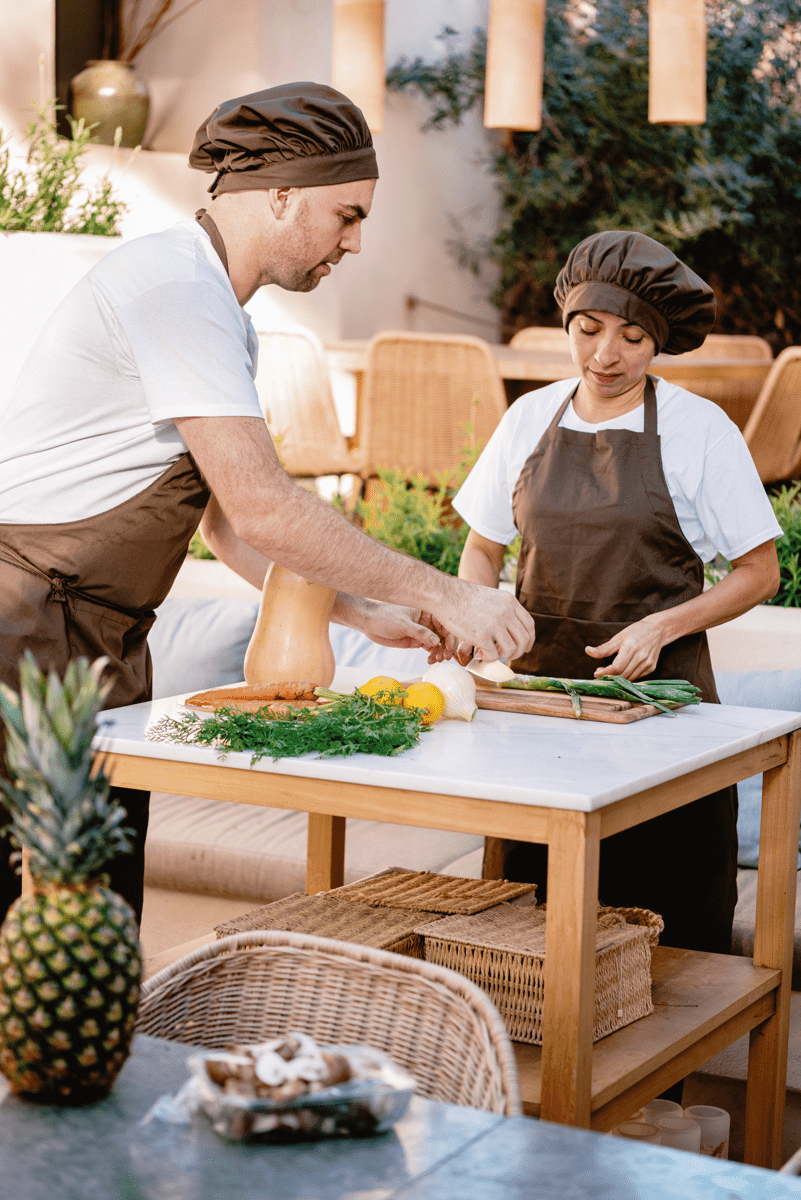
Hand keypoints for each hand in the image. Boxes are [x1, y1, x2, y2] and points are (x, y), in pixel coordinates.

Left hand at [333, 595, 456, 662]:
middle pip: (445, 634)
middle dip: (446, 646)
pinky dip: (433, 654)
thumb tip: (437, 641)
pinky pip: (431, 648)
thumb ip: (420, 632)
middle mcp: (428, 620)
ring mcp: (424, 630)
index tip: (449, 648)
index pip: (445, 622)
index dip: (450, 636)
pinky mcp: (418, 639)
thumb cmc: (385, 617)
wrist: (370, 623)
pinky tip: (431, 660)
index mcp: (427, 610)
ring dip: (441, 652)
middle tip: (443, 657)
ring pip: (439, 642)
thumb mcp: (403, 624)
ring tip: (436, 660)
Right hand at [437, 582, 534, 663]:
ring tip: (490, 653)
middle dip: (517, 652)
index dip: (529, 639)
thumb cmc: (464, 597)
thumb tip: (512, 631)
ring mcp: (494, 624)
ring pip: (511, 650)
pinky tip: (479, 653)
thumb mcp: (491, 597)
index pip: (529, 625)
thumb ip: (504, 610)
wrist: (445, 595)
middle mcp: (505, 612)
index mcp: (509, 602)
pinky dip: (488, 658)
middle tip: (507, 656)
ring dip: (502, 656)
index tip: (525, 647)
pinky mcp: (481, 635)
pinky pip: (493, 655)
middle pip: (523, 639)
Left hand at [585, 615, 665, 679]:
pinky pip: (636, 677)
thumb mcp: (618, 637)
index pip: (617, 667)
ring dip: (618, 678)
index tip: (596, 673)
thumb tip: (588, 651)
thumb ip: (604, 648)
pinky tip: (621, 671)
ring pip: (629, 678)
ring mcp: (648, 664)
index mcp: (631, 648)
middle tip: (600, 673)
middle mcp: (641, 657)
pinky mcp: (651, 668)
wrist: (657, 630)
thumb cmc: (636, 632)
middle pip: (623, 675)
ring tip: (608, 672)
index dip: (605, 673)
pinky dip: (627, 676)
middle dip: (609, 677)